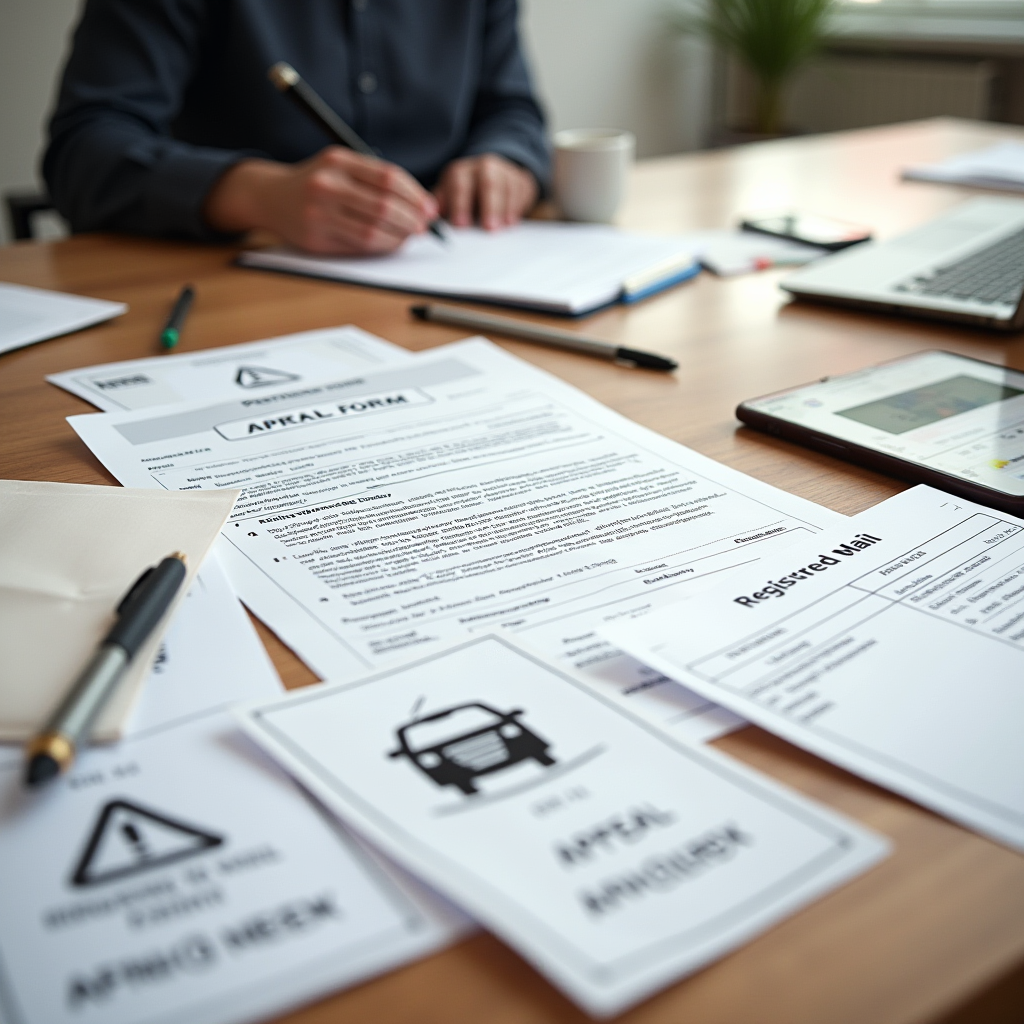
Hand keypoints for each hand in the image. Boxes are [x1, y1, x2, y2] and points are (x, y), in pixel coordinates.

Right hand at [204, 147, 438, 254]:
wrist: (271, 196)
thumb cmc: (318, 182)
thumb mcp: (342, 167)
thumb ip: (376, 180)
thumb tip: (421, 206)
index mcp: (338, 161)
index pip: (389, 178)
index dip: (416, 196)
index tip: (431, 208)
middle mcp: (327, 185)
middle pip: (384, 207)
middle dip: (411, 220)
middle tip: (424, 227)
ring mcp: (319, 213)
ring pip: (373, 231)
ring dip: (399, 237)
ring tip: (409, 236)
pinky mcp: (316, 238)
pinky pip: (358, 246)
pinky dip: (382, 246)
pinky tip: (390, 243)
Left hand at [434, 154, 536, 230]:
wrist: (493, 176)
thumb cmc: (467, 195)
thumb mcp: (449, 198)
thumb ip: (440, 209)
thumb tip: (428, 223)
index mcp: (460, 172)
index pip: (459, 184)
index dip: (460, 204)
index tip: (461, 225)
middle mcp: (482, 167)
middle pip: (487, 182)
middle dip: (488, 205)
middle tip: (489, 228)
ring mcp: (503, 171)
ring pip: (506, 186)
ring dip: (504, 208)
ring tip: (502, 227)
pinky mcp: (519, 180)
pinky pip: (520, 190)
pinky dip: (516, 207)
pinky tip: (511, 221)